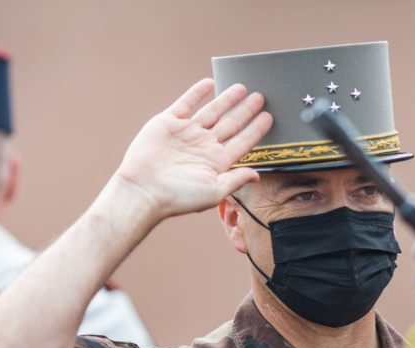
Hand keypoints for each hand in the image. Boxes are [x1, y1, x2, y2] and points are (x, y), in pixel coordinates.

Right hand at [113, 78, 272, 222]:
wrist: (145, 190)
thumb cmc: (179, 197)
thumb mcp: (214, 191)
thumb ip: (236, 180)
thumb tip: (257, 175)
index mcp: (217, 162)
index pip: (242, 142)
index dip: (256, 130)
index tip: (269, 117)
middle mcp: (204, 145)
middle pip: (231, 123)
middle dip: (246, 111)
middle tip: (261, 97)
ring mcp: (187, 133)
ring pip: (212, 111)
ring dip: (227, 99)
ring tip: (242, 88)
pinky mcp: (168, 122)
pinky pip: (186, 103)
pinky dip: (198, 93)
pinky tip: (210, 83)